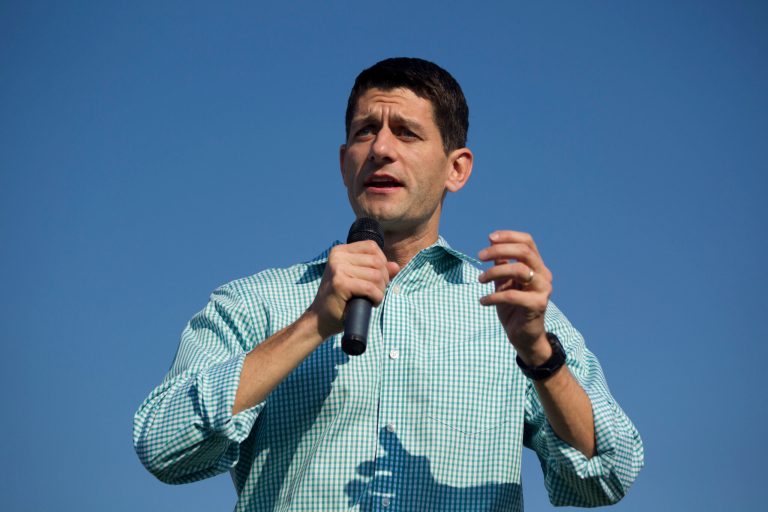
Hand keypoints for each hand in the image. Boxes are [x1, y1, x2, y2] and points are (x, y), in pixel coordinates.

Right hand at [308, 241, 399, 338]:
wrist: (321, 319)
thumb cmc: (341, 300)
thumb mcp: (358, 280)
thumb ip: (377, 271)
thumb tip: (395, 266)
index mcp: (339, 251)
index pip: (372, 247)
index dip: (382, 262)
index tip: (376, 279)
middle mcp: (337, 257)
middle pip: (377, 261)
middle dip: (383, 279)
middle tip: (376, 293)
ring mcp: (338, 269)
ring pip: (376, 275)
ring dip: (380, 290)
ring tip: (372, 298)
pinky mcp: (340, 283)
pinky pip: (370, 288)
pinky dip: (376, 297)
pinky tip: (371, 303)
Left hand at [478, 231, 553, 363]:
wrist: (524, 337)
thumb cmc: (513, 308)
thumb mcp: (504, 283)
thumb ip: (501, 266)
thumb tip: (492, 245)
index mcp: (537, 266)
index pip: (527, 242)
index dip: (509, 236)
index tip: (489, 238)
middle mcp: (544, 275)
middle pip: (524, 251)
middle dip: (498, 250)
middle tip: (479, 256)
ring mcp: (543, 289)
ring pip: (519, 270)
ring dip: (494, 272)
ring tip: (480, 280)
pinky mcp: (538, 304)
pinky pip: (512, 295)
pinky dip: (493, 296)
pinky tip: (483, 301)